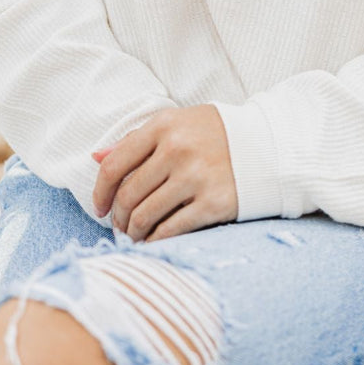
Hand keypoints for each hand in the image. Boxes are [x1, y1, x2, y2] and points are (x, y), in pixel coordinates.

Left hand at [90, 104, 237, 241]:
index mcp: (164, 125)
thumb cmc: (214, 134)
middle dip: (118, 217)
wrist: (267, 145)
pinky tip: (154, 240)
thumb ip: (136, 140)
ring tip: (135, 235)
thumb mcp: (176, 123)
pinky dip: (155, 240)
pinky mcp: (212, 203)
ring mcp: (196, 177)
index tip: (100, 208)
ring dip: (133, 232)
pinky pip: (170, 230)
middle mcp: (177, 149)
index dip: (100, 192)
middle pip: (128, 195)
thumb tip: (95, 158)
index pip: (114, 165)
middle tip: (120, 226)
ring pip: (145, 216)